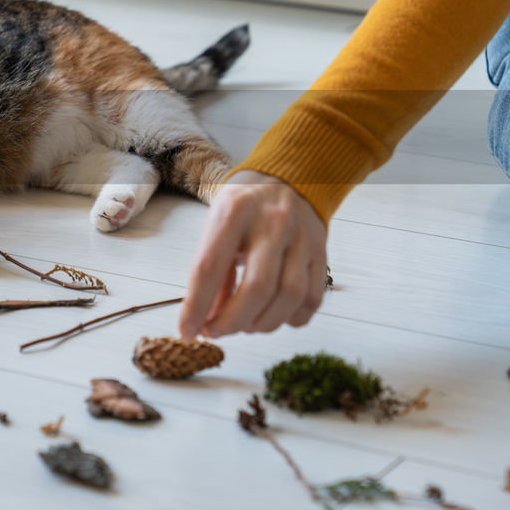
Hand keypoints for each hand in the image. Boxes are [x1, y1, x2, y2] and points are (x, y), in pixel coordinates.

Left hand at [179, 170, 327, 337]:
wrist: (288, 178)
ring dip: (262, 324)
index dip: (196, 307)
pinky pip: (312, 299)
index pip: (210, 268)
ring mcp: (302, 237)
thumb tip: (203, 320)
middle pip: (257, 288)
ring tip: (245, 324)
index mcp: (235, 211)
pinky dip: (291, 319)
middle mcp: (273, 223)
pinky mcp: (322, 252)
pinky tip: (274, 315)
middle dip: (232, 323)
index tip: (187, 331)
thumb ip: (211, 270)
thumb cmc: (244, 207)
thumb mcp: (217, 225)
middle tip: (216, 331)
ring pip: (290, 297)